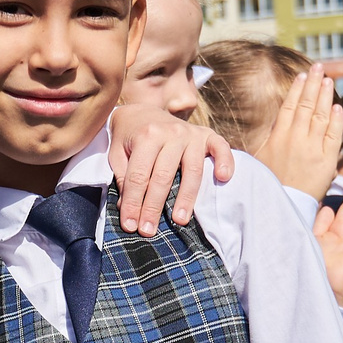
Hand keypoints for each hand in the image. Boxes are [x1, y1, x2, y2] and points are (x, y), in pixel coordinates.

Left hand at [108, 104, 231, 236]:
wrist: (142, 111)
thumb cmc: (129, 139)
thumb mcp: (118, 155)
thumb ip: (124, 179)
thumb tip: (128, 210)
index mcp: (146, 136)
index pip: (139, 176)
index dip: (134, 202)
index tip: (130, 225)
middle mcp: (170, 133)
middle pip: (163, 176)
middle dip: (155, 207)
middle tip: (149, 231)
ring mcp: (190, 133)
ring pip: (191, 170)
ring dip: (186, 197)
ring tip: (179, 221)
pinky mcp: (206, 135)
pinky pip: (220, 147)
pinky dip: (225, 161)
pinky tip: (223, 178)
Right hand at [264, 67, 342, 198]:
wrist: (282, 209)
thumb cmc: (268, 187)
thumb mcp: (259, 160)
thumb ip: (269, 140)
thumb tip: (275, 123)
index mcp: (277, 137)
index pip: (290, 106)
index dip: (297, 89)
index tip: (303, 76)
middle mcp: (295, 139)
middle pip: (307, 105)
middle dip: (313, 84)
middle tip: (319, 67)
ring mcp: (312, 148)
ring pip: (321, 115)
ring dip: (325, 96)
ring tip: (329, 80)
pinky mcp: (326, 160)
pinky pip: (334, 135)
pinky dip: (336, 119)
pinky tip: (337, 106)